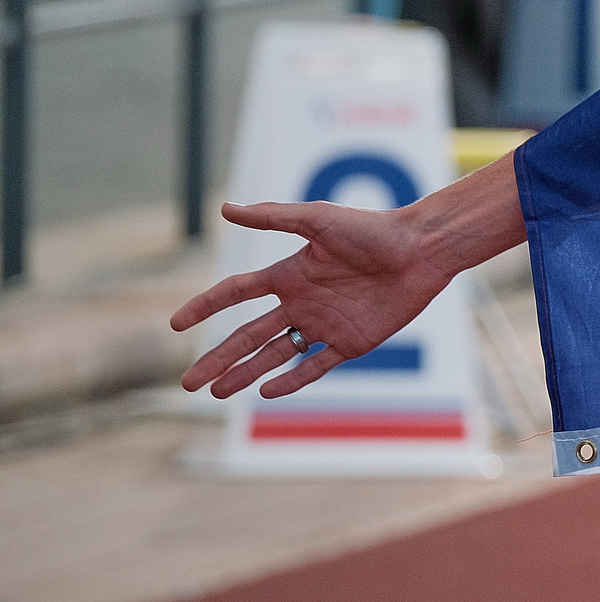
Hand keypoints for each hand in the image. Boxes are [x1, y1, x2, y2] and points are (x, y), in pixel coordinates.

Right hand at [171, 160, 528, 399]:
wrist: (422, 250)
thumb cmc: (373, 230)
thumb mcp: (319, 220)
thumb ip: (272, 217)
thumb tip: (223, 209)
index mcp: (289, 273)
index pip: (236, 293)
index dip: (205, 307)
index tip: (175, 324)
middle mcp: (302, 302)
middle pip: (248, 336)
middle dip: (218, 358)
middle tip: (187, 383)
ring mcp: (325, 324)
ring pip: (275, 355)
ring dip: (245, 374)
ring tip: (216, 393)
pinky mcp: (352, 342)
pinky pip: (316, 366)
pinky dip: (292, 379)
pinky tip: (266, 392)